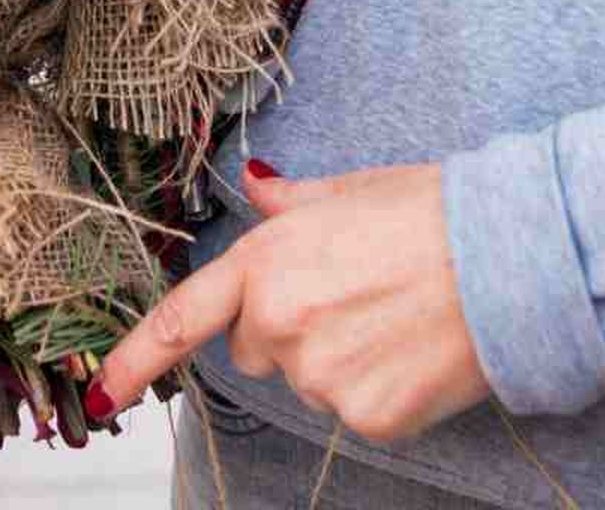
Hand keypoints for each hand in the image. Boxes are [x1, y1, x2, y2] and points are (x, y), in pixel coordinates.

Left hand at [89, 161, 489, 444]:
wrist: (502, 260)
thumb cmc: (428, 214)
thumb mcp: (348, 190)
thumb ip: (289, 204)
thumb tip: (257, 186)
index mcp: (266, 260)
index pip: (185, 316)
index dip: (137, 358)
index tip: (102, 391)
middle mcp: (279, 323)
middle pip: (255, 347)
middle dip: (286, 328)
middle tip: (348, 294)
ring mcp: (320, 377)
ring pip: (307, 381)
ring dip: (335, 358)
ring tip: (390, 314)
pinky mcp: (365, 418)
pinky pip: (353, 413)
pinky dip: (377, 391)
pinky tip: (409, 352)